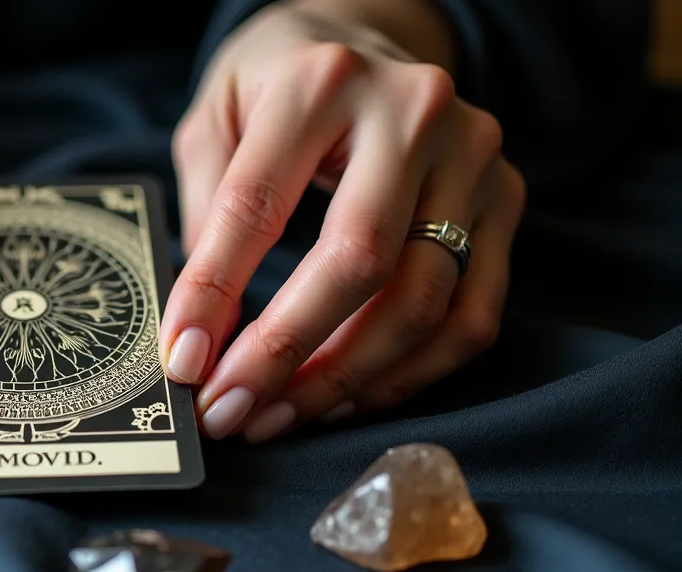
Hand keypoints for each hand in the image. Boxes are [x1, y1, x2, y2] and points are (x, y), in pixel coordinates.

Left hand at [163, 0, 525, 441]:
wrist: (369, 39)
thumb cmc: (279, 87)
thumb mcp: (215, 116)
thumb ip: (204, 208)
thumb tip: (200, 330)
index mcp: (320, 81)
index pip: (257, 203)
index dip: (214, 291)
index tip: (183, 362)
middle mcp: (412, 113)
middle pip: (358, 262)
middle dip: (285, 354)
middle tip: (229, 411)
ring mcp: (472, 158)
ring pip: (422, 302)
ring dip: (343, 380)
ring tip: (276, 415)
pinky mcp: (505, 200)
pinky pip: (471, 316)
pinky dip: (408, 375)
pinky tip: (345, 397)